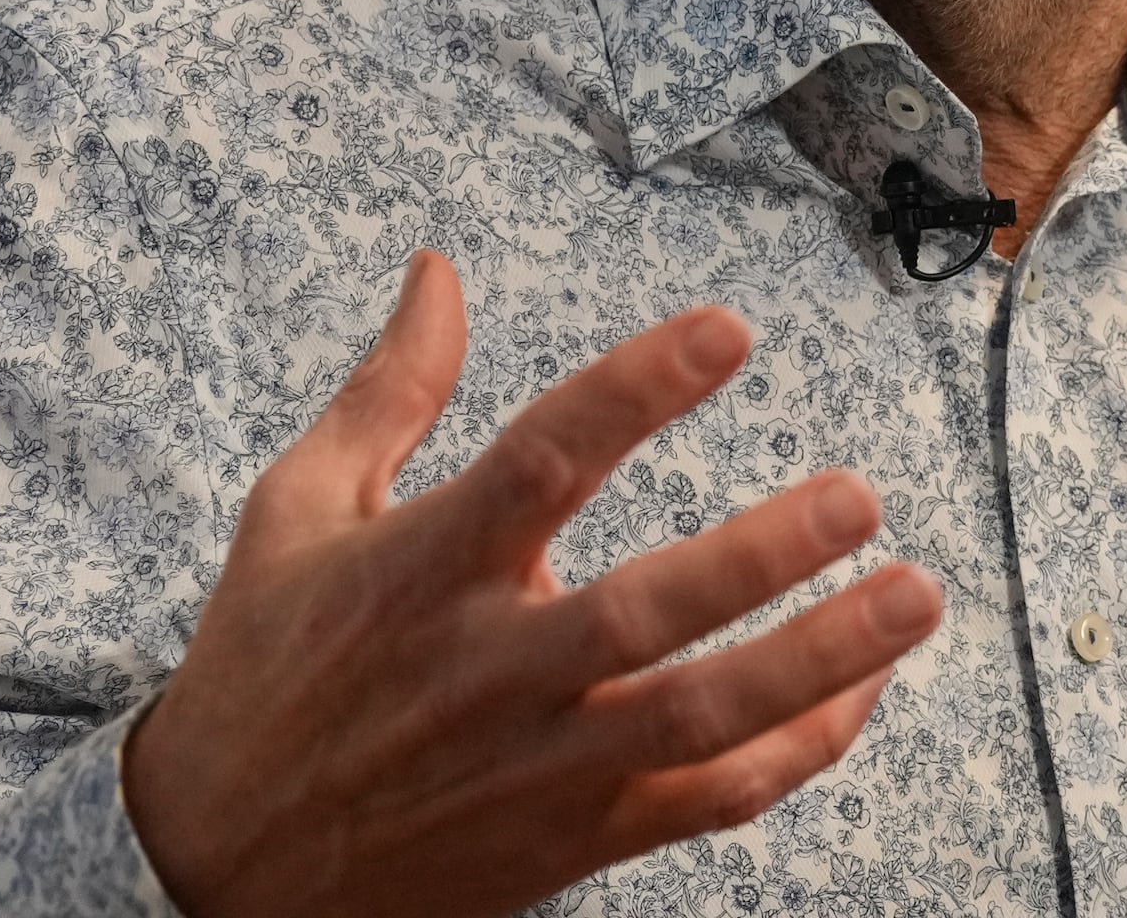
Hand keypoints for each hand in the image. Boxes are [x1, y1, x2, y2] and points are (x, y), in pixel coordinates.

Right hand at [121, 252, 944, 916]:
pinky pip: (705, 801)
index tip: (728, 329)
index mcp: (420, 570)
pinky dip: (794, 754)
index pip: (541, 461)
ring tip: (915, 597)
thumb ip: (388, 391)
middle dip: (762, 555)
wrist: (212, 875)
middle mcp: (489, 669)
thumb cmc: (261, 674)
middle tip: (859, 495)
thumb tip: (440, 270)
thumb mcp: (294, 514)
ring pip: (698, 717)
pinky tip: (859, 697)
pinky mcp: (572, 837)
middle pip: (644, 610)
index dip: (637, 390)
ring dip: (818, 661)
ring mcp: (538, 763)